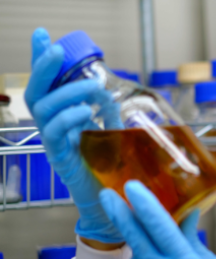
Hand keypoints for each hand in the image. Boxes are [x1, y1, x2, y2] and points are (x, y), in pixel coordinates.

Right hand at [24, 28, 122, 242]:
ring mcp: (54, 142)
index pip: (49, 84)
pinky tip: (86, 112)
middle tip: (58, 50)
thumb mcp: (111, 129)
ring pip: (43, 109)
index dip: (42, 61)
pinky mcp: (60, 158)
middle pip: (36, 93)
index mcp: (63, 116)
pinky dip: (68, 118)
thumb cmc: (111, 165)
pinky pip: (54, 134)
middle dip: (43, 68)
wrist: (111, 200)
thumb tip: (106, 85)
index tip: (43, 34)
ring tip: (91, 86)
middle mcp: (53, 126)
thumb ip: (107, 109)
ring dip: (66, 92)